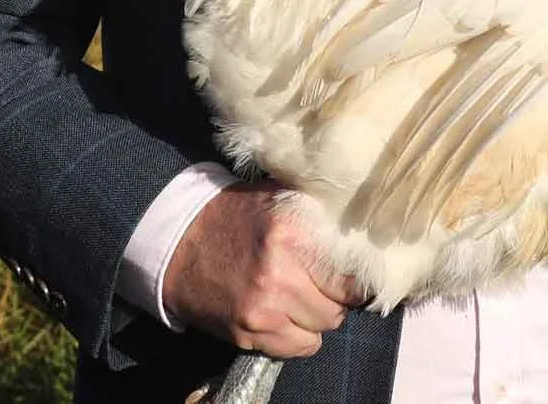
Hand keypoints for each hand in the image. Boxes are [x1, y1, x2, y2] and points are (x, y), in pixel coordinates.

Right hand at [162, 182, 357, 357]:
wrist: (180, 242)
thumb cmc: (237, 216)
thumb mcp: (281, 199)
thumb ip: (322, 215)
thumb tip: (368, 233)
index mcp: (294, 233)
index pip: (353, 273)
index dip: (358, 277)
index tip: (356, 275)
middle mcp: (280, 273)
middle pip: (340, 305)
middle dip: (337, 297)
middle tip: (323, 284)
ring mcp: (263, 308)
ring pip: (322, 329)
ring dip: (317, 317)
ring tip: (302, 297)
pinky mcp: (247, 333)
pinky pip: (297, 348)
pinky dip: (298, 336)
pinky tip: (286, 316)